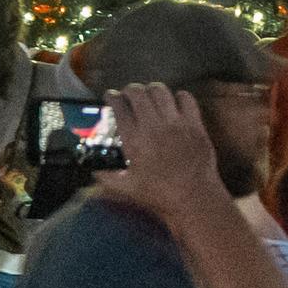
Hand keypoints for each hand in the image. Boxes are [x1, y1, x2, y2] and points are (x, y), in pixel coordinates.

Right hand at [91, 83, 226, 223]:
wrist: (193, 198)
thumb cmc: (158, 195)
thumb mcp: (127, 188)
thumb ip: (107, 178)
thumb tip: (93, 172)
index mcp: (134, 140)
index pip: (119, 107)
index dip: (112, 97)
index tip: (110, 96)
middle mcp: (153, 126)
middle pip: (138, 93)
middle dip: (130, 89)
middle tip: (128, 93)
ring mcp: (176, 123)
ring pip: (161, 91)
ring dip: (152, 89)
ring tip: (149, 95)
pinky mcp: (195, 124)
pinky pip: (186, 98)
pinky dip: (179, 96)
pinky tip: (175, 103)